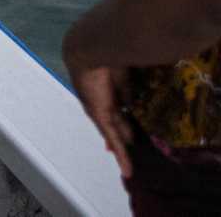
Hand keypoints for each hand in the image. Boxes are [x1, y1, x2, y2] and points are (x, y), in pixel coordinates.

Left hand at [65, 54, 134, 179]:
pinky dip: (121, 155)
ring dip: (121, 147)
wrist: (90, 50)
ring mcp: (99, 111)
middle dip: (122, 133)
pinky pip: (113, 139)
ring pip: (113, 134)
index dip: (122, 118)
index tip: (128, 128)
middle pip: (114, 122)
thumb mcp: (121, 76)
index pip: (115, 107)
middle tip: (131, 143)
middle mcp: (101, 102)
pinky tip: (128, 170)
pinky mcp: (100, 117)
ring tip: (128, 165)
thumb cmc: (107, 57)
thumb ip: (125, 91)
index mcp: (105, 89)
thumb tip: (130, 105)